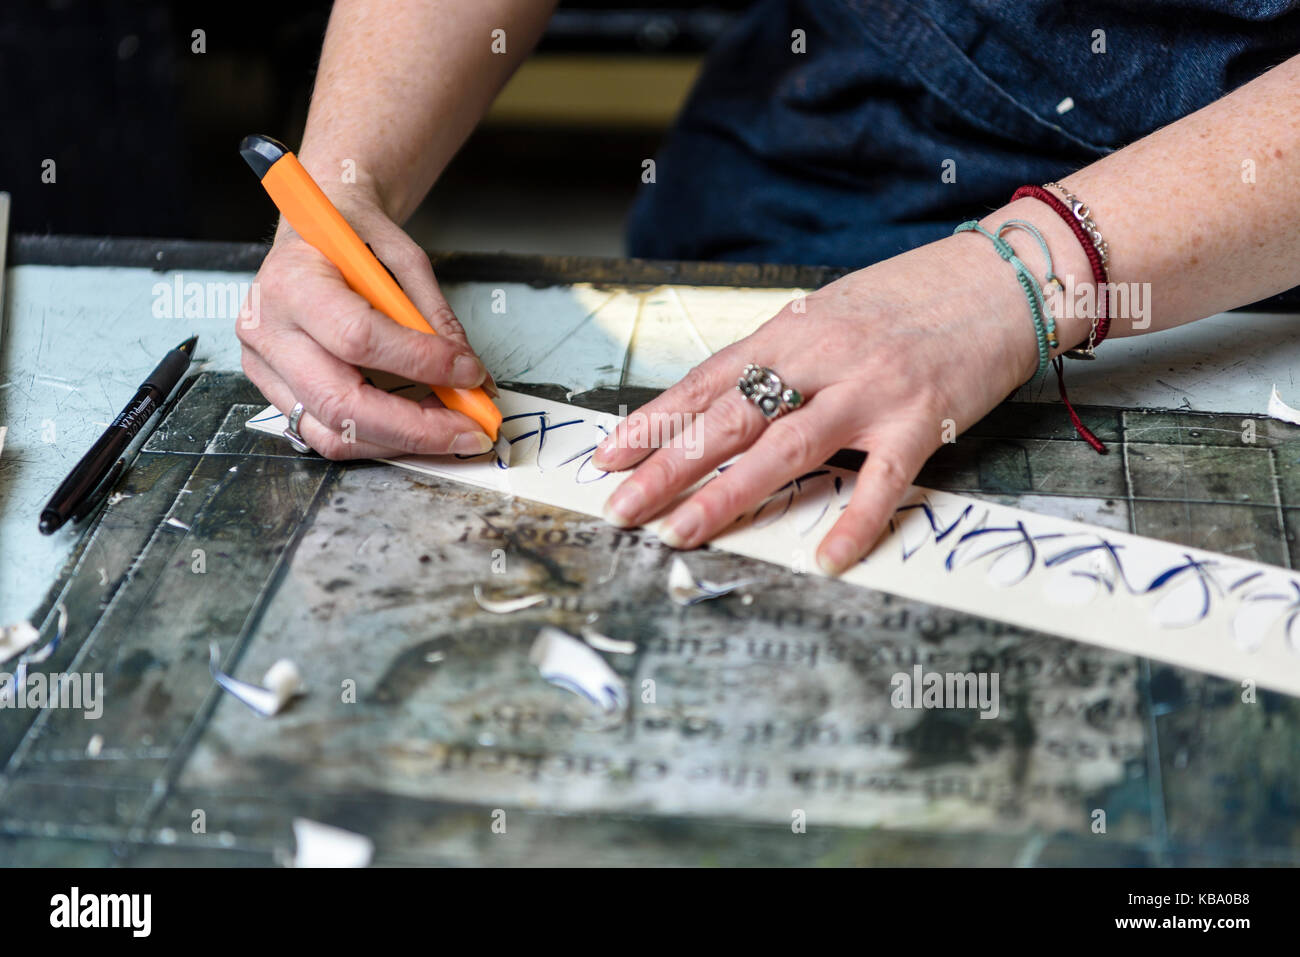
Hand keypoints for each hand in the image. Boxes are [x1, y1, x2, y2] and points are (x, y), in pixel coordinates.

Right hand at [237, 190, 495, 459]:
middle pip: (341, 403)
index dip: (421, 362)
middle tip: (470, 431)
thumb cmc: (352, 236)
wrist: (311, 231)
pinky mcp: (274, 391)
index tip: (470, 373)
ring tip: (450, 430)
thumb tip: (468, 375)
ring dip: (402, 442)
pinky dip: (380, 439)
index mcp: (292, 282)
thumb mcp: (403, 257)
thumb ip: (433, 316)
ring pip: (334, 433)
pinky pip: (327, 434)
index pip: (358, 337)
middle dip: (417, 428)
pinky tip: (416, 427)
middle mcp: (267, 330)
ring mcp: (264, 367)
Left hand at [590, 233, 1044, 574]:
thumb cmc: (912, 297)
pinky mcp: (921, 420)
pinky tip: (825, 559)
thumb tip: (728, 396)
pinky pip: (882, 482)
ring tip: (679, 534)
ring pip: (782, 448)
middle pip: (726, 420)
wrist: (1002, 274)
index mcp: (791, 332)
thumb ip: (782, 356)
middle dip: (664, 468)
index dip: (652, 423)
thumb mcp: (830, 314)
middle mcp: (820, 359)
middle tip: (619, 509)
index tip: (607, 460)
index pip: (705, 383)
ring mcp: (869, 391)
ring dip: (725, 495)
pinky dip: (854, 523)